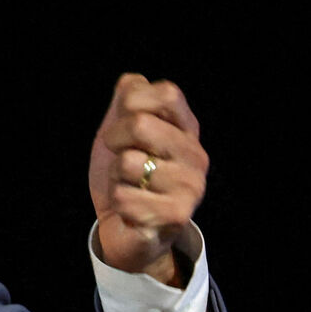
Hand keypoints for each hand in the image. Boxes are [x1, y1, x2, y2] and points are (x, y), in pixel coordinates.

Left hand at [88, 73, 208, 285]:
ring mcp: (190, 187)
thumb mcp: (120, 132)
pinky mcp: (176, 216)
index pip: (167, 92)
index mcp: (187, 129)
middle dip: (114, 141)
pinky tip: (132, 210)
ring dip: (116, 177)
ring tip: (131, 187)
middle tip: (120, 159)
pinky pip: (124, 196)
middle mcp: (196, 156)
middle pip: (140, 123)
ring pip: (128, 163)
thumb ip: (127, 101)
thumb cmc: (126, 176)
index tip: (123, 126)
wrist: (126, 229)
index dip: (132, 103)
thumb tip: (132, 82)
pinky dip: (117, 202)